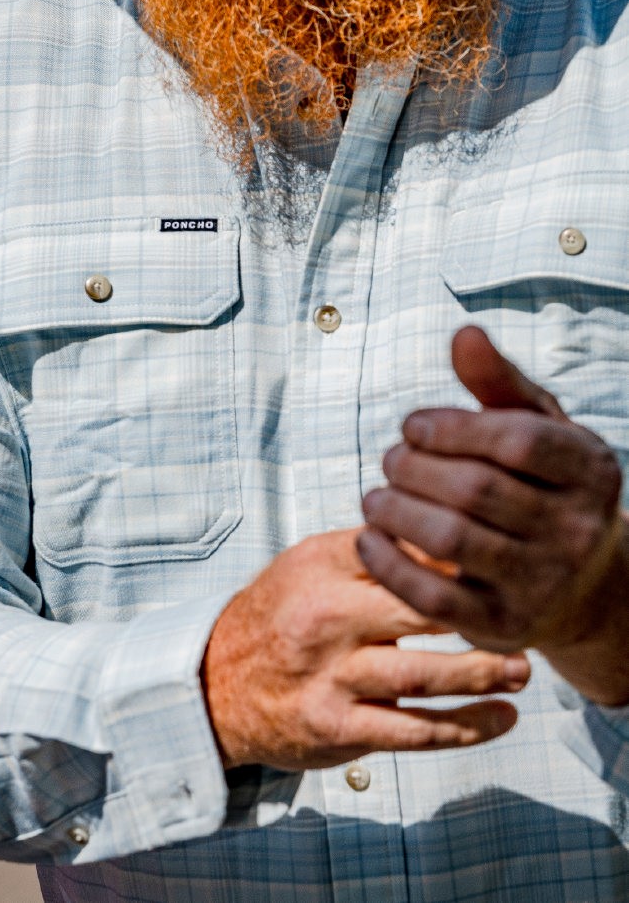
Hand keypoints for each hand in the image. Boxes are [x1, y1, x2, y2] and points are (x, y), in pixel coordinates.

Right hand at [201, 529, 527, 770]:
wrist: (218, 684)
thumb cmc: (278, 615)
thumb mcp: (307, 566)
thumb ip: (367, 550)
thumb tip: (442, 536)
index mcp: (318, 571)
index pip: (398, 553)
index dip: (452, 556)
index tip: (493, 560)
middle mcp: (324, 621)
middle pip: (418, 609)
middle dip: (480, 613)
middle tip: (524, 614)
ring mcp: (331, 678)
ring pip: (424, 676)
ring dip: (483, 674)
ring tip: (522, 670)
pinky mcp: (339, 728)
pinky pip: (414, 731)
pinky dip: (466, 727)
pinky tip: (501, 718)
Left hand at [359, 326, 628, 706]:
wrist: (583, 585)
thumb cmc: (543, 487)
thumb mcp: (535, 428)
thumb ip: (498, 383)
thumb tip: (463, 333)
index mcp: (590, 470)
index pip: (515, 441)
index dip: (450, 427)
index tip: (413, 427)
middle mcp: (577, 529)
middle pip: (475, 489)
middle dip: (413, 468)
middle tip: (389, 460)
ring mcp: (544, 583)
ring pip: (452, 539)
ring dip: (394, 510)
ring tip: (374, 497)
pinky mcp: (503, 625)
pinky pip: (434, 597)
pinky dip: (388, 564)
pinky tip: (368, 538)